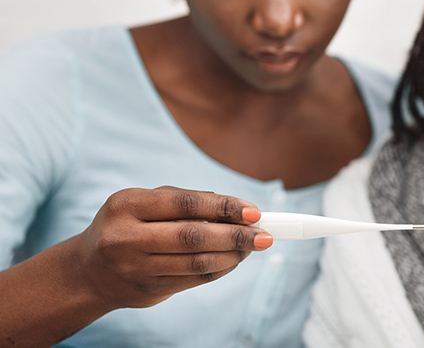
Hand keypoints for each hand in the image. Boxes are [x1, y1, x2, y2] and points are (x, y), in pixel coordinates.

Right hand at [78, 186, 272, 309]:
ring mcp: (134, 268)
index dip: (224, 207)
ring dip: (232, 255)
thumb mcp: (144, 203)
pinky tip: (234, 260)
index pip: (185, 204)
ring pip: (196, 263)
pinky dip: (220, 270)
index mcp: (126, 205)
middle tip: (264, 235)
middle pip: (193, 237)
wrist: (90, 271)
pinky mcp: (146, 291)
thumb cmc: (128, 225)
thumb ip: (186, 201)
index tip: (253, 212)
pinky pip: (193, 281)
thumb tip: (238, 210)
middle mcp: (126, 237)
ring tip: (253, 246)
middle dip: (235, 236)